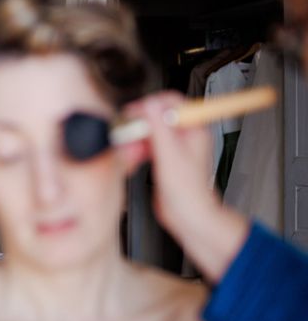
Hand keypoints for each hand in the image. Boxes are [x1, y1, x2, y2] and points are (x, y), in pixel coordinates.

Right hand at [122, 91, 248, 282]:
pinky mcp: (164, 158)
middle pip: (157, 115)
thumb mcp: (170, 156)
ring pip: (150, 130)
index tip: (134, 113)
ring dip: (136, 137)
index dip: (150, 105)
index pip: (171, 102)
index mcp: (193, 129)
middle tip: (127, 131)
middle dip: (140, 123)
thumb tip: (150, 104)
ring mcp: (174, 147)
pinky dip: (137, 149)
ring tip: (129, 146)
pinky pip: (146, 144)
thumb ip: (160, 128)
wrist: (189, 218)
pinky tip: (133, 158)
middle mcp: (184, 135)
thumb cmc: (188, 193)